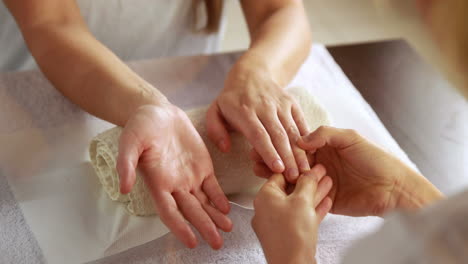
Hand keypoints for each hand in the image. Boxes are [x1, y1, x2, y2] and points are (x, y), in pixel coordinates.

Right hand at [116, 104, 231, 248]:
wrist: (156, 111)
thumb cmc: (140, 127)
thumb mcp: (130, 142)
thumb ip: (126, 164)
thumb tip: (123, 188)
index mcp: (158, 183)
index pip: (170, 212)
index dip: (180, 228)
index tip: (192, 242)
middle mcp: (175, 185)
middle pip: (191, 211)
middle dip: (205, 227)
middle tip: (218, 243)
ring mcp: (189, 176)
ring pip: (204, 202)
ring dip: (215, 217)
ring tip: (228, 229)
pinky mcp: (202, 166)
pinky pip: (212, 186)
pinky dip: (219, 198)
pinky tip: (227, 208)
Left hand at [206, 62, 309, 182]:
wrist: (251, 74)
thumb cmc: (231, 100)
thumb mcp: (214, 112)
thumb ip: (215, 131)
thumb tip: (225, 148)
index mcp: (244, 112)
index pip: (258, 134)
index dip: (268, 152)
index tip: (277, 168)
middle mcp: (264, 107)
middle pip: (278, 135)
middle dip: (288, 157)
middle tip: (295, 177)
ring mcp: (281, 104)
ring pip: (292, 131)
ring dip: (300, 152)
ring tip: (306, 170)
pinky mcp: (292, 103)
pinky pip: (301, 122)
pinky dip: (307, 138)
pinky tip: (312, 154)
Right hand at [252, 126, 441, 216]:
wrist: (394, 189)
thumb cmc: (376, 160)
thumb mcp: (351, 138)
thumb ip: (325, 135)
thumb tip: (299, 139)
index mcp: (326, 148)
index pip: (298, 144)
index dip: (281, 143)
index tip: (264, 141)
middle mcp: (320, 164)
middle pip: (292, 161)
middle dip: (273, 158)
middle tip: (256, 157)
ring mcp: (321, 183)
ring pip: (293, 178)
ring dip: (277, 174)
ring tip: (259, 170)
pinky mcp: (323, 200)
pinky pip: (303, 195)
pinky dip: (289, 192)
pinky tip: (276, 187)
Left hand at [252, 164, 332, 263]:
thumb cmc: (293, 233)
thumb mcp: (302, 200)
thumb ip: (306, 182)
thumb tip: (309, 172)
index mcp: (264, 197)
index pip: (280, 174)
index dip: (298, 167)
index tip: (311, 163)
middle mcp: (266, 209)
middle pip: (290, 189)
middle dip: (309, 181)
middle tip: (323, 172)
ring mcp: (275, 223)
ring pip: (296, 204)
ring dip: (313, 194)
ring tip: (329, 184)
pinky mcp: (285, 235)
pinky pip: (299, 217)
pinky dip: (312, 210)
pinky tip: (327, 202)